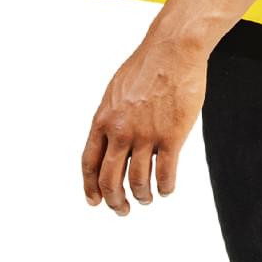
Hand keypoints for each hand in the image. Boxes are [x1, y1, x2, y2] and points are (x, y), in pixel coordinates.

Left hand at [81, 27, 207, 214]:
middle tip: (121, 210)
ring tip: (148, 199)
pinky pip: (165, 174)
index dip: (90, 187)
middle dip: (114, 201)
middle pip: (110, 180)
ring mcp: (145, 135)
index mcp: (103, 121)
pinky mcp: (171, 136)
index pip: (89, 164)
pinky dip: (165, 187)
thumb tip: (110, 140)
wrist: (172, 51)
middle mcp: (120, 132)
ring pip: (138, 181)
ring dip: (142, 197)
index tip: (95, 201)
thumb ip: (111, 118)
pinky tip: (167, 189)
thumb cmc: (147, 67)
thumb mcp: (116, 93)